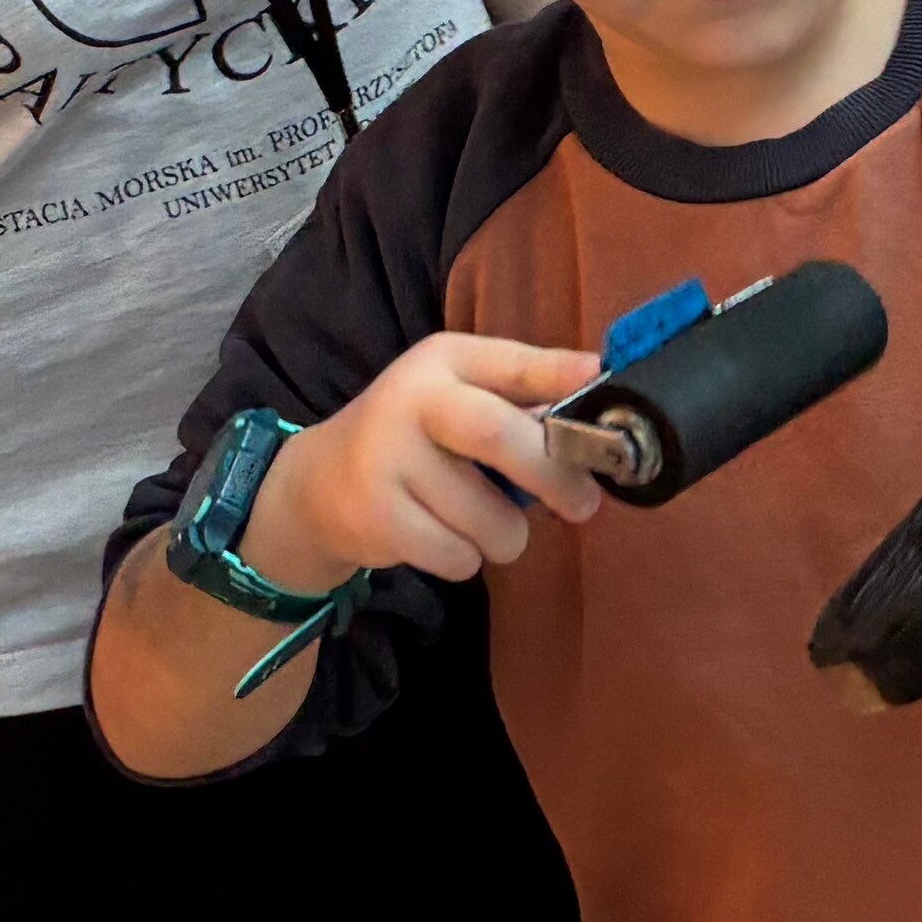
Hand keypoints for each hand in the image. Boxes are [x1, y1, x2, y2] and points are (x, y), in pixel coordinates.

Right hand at [252, 333, 605, 593]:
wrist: (317, 486)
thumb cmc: (415, 441)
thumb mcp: (458, 399)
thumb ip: (522, 399)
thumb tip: (601, 400)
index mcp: (443, 361)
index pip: (509, 362)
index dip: (559, 374)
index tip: (604, 381)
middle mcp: (411, 399)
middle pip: (500, 436)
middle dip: (555, 476)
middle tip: (582, 505)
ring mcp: (387, 458)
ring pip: (489, 519)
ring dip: (505, 536)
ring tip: (481, 524)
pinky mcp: (375, 514)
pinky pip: (457, 556)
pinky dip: (464, 560)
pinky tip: (438, 537)